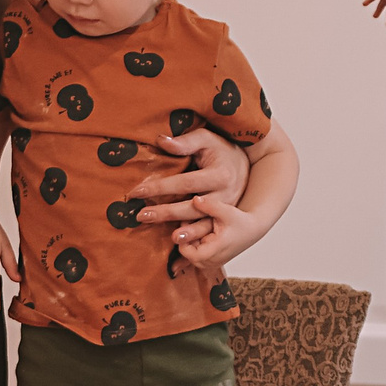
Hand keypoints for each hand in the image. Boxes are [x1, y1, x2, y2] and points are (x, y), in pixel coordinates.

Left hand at [130, 126, 250, 238]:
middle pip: (191, 208)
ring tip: (168, 239)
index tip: (137, 192)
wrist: (249, 166)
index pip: (184, 183)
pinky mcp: (223, 220)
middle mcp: (224, 196)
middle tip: (141, 216)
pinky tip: (181, 246)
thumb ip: (185, 142)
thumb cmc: (223, 150)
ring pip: (202, 225)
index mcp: (219, 175)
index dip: (160, 188)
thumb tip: (160, 141)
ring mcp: (225, 211)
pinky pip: (208, 234)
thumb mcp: (207, 139)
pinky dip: (195, 241)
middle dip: (165, 213)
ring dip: (184, 233)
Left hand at [173, 191, 270, 270]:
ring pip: (190, 257)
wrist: (253, 229)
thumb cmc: (240, 221)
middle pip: (187, 255)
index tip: (187, 223)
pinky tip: (200, 232)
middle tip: (190, 222)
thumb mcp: (225, 210)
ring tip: (196, 227)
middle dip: (186, 239)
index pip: (187, 252)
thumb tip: (194, 199)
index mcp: (215, 251)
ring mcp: (213, 264)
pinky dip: (195, 246)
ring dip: (190, 242)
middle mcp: (213, 261)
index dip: (183, 238)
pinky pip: (197, 258)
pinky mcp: (213, 262)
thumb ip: (209, 205)